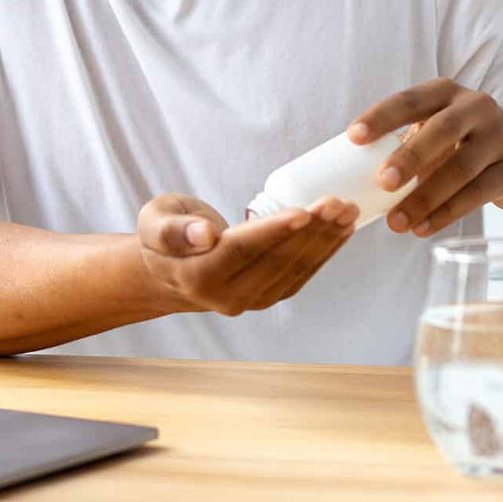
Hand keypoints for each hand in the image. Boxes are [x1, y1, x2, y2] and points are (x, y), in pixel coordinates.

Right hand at [136, 193, 357, 316]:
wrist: (170, 271)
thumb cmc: (162, 237)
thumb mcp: (154, 222)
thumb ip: (173, 230)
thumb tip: (204, 234)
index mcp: (197, 276)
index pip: (243, 250)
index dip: (274, 230)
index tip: (303, 210)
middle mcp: (228, 297)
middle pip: (276, 260)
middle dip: (312, 230)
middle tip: (337, 201)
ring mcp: (252, 301)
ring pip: (295, 268)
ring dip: (326, 239)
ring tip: (348, 210)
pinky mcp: (269, 296)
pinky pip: (302, 273)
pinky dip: (325, 250)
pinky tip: (343, 228)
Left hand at [349, 78, 502, 237]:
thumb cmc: (460, 144)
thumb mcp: (436, 131)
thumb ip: (403, 144)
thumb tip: (350, 178)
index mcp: (445, 92)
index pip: (409, 100)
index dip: (381, 117)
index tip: (353, 137)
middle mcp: (476, 107)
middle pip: (441, 130)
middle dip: (409, 157)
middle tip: (381, 182)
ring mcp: (500, 137)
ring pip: (460, 168)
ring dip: (425, 198)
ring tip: (396, 223)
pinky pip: (477, 194)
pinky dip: (447, 213)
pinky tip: (423, 228)